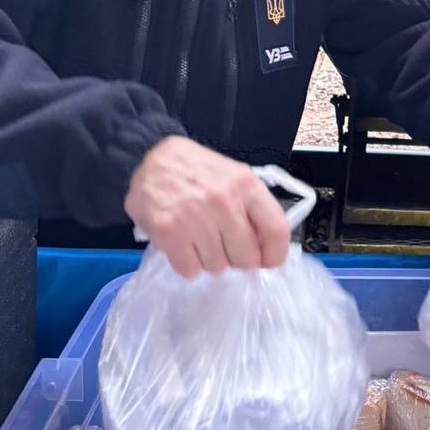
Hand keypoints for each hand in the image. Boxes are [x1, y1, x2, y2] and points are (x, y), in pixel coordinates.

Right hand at [124, 136, 289, 277]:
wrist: (154, 160)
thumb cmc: (198, 171)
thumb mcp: (234, 177)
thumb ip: (253, 208)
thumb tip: (265, 247)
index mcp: (246, 185)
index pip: (276, 230)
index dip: (275, 254)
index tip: (268, 262)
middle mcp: (224, 202)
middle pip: (247, 258)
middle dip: (238, 259)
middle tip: (226, 246)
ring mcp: (196, 218)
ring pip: (218, 267)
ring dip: (210, 259)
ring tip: (200, 238)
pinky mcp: (170, 232)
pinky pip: (190, 269)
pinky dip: (188, 263)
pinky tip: (184, 243)